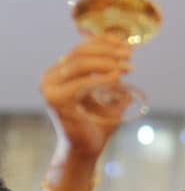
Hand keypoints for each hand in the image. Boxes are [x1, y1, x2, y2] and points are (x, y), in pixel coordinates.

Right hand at [39, 35, 132, 159]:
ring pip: (79, 64)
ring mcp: (50, 88)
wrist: (88, 148)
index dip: (103, 42)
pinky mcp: (55, 101)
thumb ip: (114, 74)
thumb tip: (129, 53)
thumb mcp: (109, 93)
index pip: (81, 48)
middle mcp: (51, 77)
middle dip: (108, 52)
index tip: (125, 45)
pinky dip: (100, 78)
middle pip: (80, 53)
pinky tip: (117, 77)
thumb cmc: (99, 122)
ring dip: (107, 62)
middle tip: (129, 56)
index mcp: (60, 72)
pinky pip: (80, 83)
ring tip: (127, 66)